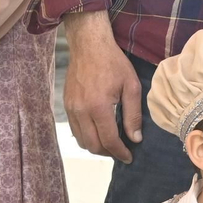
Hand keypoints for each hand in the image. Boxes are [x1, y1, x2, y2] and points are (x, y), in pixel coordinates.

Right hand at [63, 9, 142, 162]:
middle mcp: (81, 111)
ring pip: (81, 140)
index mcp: (98, 107)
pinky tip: (98, 133)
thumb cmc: (113, 63)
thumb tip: (135, 138)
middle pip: (92, 145)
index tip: (129, 157)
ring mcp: (70, 109)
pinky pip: (75, 130)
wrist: (88, 45)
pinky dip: (86, 137)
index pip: (109, 140)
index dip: (120, 152)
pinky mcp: (66, 105)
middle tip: (121, 152)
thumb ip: (133, 115)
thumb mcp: (131, 86)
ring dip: (96, 147)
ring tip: (111, 144)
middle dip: (108, 153)